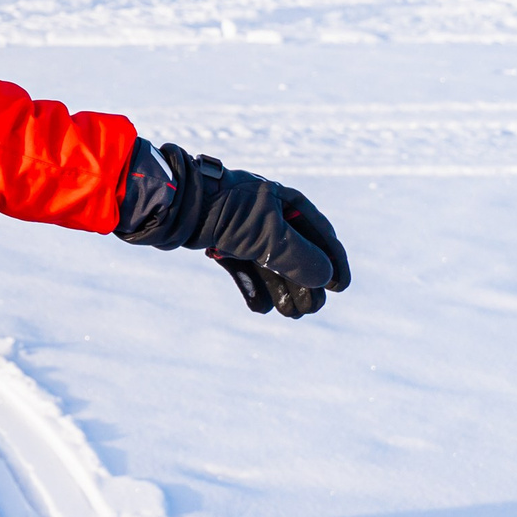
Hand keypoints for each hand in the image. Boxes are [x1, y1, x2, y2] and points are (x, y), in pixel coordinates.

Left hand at [118, 142, 351, 318]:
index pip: (320, 233)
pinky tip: (260, 307)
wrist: (175, 207)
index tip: (342, 288)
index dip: (334, 261)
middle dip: (306, 282)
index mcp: (285, 201)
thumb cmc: (226, 213)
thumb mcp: (269, 237)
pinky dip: (253, 286)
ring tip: (290, 314)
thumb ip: (301, 258)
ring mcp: (243, 228)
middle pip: (296, 253)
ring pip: (270, 263)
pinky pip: (244, 267)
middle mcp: (267, 213)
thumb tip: (326, 278)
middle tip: (310, 309)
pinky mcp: (221, 241)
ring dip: (282, 289)